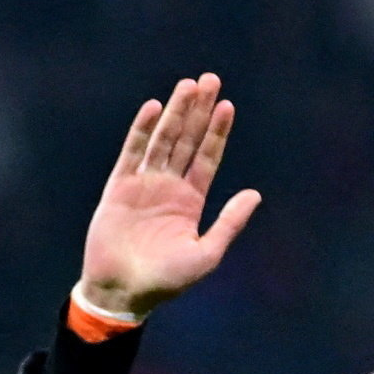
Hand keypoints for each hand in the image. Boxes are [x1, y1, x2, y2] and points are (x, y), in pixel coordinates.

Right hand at [76, 73, 260, 319]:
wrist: (122, 293)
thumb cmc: (166, 281)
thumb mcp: (207, 253)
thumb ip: (229, 222)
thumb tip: (255, 194)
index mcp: (190, 200)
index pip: (207, 157)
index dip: (217, 131)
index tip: (227, 105)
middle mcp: (168, 187)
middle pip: (187, 140)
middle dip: (198, 111)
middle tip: (209, 80)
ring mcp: (143, 186)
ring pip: (163, 141)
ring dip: (175, 113)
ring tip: (187, 85)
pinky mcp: (118, 189)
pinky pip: (132, 154)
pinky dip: (142, 131)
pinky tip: (154, 108)